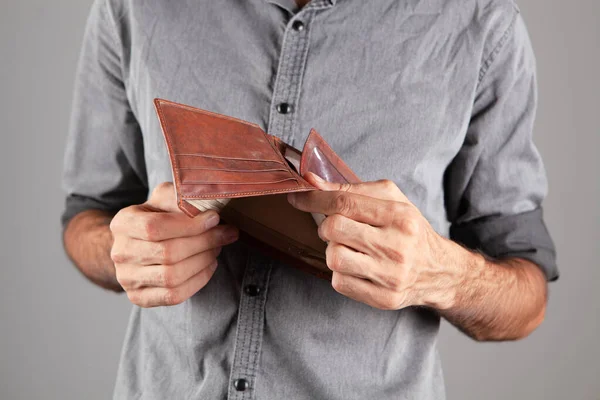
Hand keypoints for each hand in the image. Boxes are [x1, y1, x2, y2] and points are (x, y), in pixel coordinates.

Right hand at [109, 182, 238, 306]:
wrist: (136, 245)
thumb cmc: (156, 217)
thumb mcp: (164, 199)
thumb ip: (180, 198)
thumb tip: (208, 206)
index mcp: (123, 224)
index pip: (154, 227)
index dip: (189, 225)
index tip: (214, 218)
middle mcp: (120, 253)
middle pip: (167, 253)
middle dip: (204, 243)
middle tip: (225, 234)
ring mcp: (127, 279)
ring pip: (172, 276)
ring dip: (203, 261)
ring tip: (217, 248)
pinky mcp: (140, 298)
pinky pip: (174, 295)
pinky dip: (199, 280)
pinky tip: (208, 265)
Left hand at [288, 173, 466, 310]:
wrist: (439, 271)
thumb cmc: (409, 230)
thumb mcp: (390, 201)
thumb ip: (351, 190)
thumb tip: (311, 183)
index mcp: (400, 216)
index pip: (345, 203)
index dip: (314, 199)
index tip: (297, 198)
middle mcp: (397, 247)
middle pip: (334, 229)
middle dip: (326, 226)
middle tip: (337, 228)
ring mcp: (391, 276)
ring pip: (333, 257)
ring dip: (334, 250)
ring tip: (350, 248)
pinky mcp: (384, 299)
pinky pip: (339, 282)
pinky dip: (341, 272)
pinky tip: (358, 266)